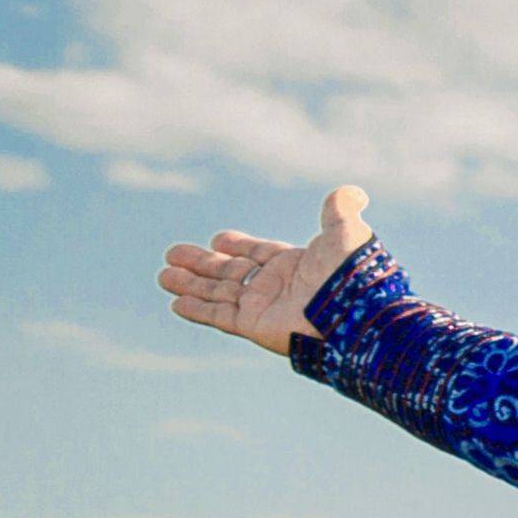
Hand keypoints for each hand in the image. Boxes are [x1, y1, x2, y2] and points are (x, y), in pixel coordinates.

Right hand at [157, 185, 373, 356]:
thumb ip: (341, 210)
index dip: (238, 246)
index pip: (259, 253)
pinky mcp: (254, 325)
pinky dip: (198, 310)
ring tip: (163, 275)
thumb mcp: (347, 233)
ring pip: (218, 293)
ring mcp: (263, 307)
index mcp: (295, 264)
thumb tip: (353, 192)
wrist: (355, 314)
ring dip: (190, 285)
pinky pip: (219, 317)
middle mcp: (276, 287)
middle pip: (230, 272)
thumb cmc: (351, 274)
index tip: (218, 239)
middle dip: (202, 264)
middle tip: (172, 254)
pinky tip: (176, 303)